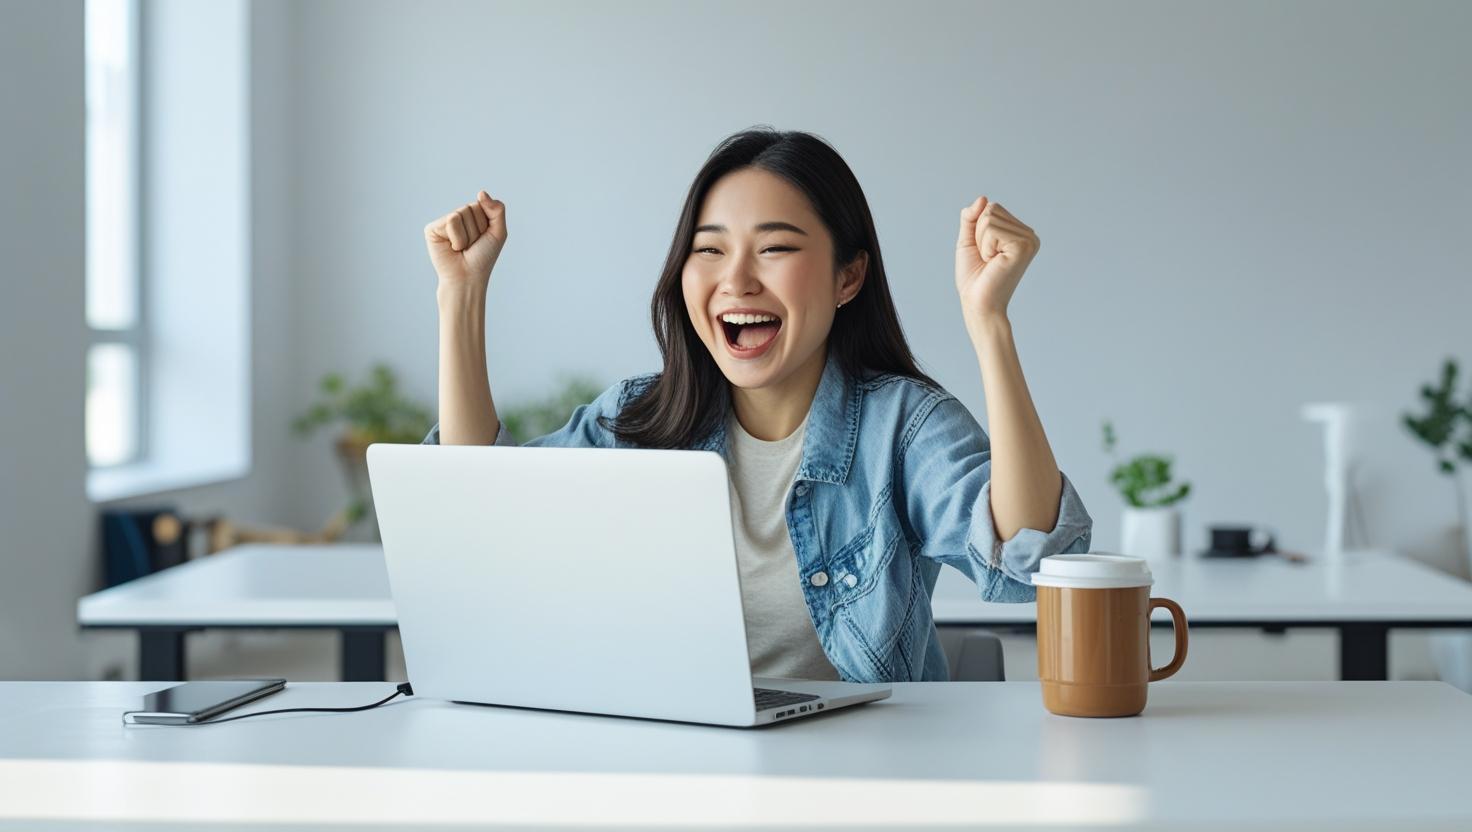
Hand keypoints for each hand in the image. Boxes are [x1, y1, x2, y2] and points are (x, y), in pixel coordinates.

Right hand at [424, 190, 506, 289]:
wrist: (468, 277)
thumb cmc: (482, 258)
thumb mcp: (498, 233)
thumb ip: (497, 210)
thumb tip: (481, 192)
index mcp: (471, 215)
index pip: (482, 204)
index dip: (486, 223)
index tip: (482, 239)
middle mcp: (456, 216)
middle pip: (471, 208)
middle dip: (476, 230)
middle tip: (471, 246)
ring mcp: (443, 222)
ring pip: (460, 214)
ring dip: (467, 236)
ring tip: (462, 248)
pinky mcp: (432, 229)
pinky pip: (451, 221)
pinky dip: (457, 238)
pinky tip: (452, 248)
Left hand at [955, 196, 1039, 326]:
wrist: (978, 303)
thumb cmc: (975, 277)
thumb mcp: (968, 241)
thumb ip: (972, 218)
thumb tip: (983, 198)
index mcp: (1020, 233)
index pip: (991, 208)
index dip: (978, 230)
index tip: (985, 253)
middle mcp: (1029, 235)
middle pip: (991, 210)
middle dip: (978, 235)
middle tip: (987, 259)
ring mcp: (1029, 240)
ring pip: (989, 218)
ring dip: (981, 243)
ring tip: (991, 262)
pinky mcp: (1023, 247)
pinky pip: (991, 230)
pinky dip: (985, 247)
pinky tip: (995, 263)